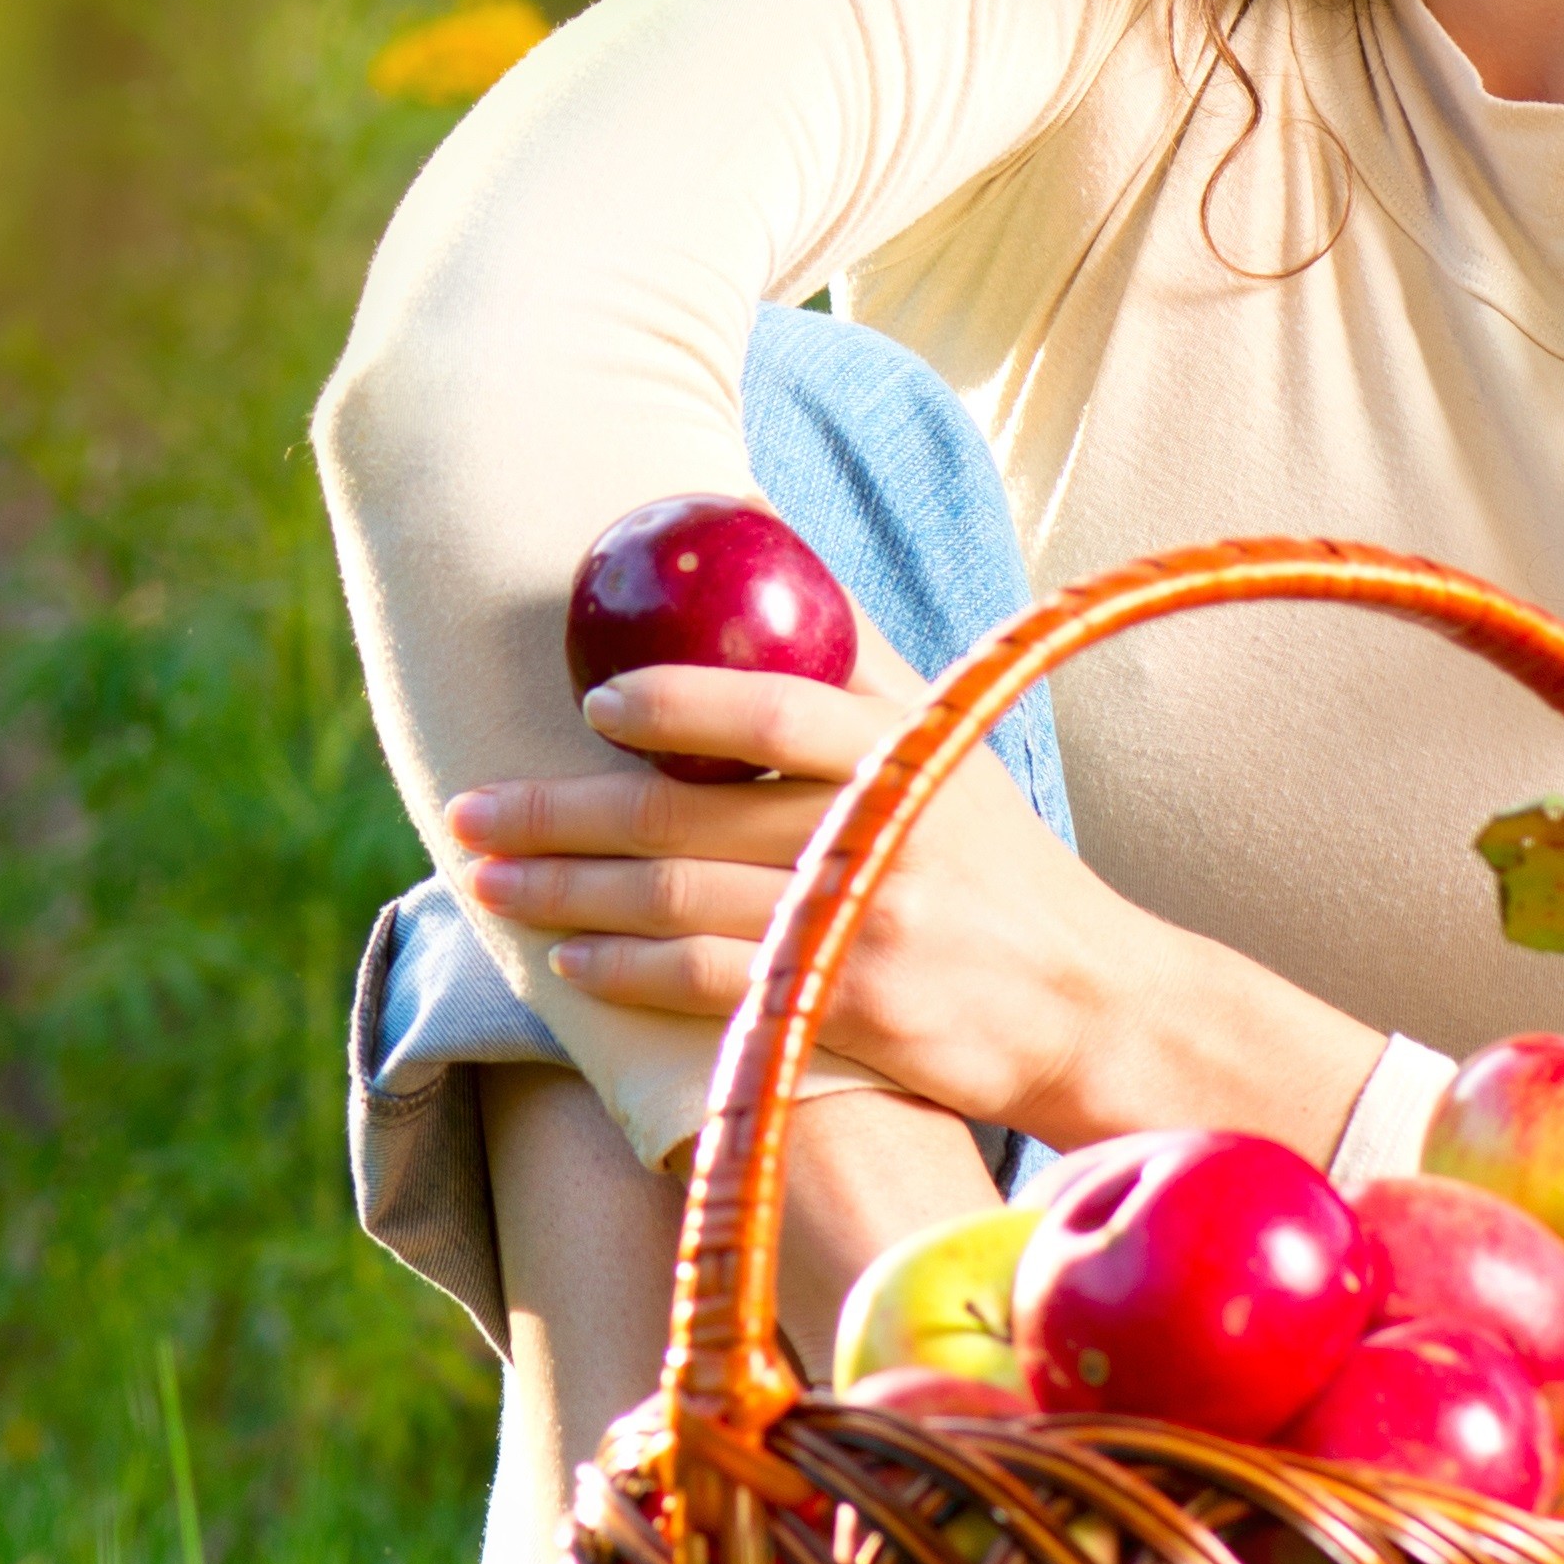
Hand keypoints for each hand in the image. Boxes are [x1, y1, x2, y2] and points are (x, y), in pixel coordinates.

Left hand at [451, 646, 1375, 1152]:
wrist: (1095, 1009)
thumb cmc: (999, 866)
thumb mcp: (949, 746)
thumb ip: (858, 667)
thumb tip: (763, 553)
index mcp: (902, 751)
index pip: (777, 706)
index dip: (678, 699)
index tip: (591, 698)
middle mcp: (881, 832)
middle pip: (688, 814)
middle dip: (559, 811)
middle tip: (468, 806)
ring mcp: (864, 926)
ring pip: (678, 902)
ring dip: (565, 891)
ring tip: (485, 879)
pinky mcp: (852, 1011)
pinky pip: (712, 988)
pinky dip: (629, 973)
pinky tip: (568, 962)